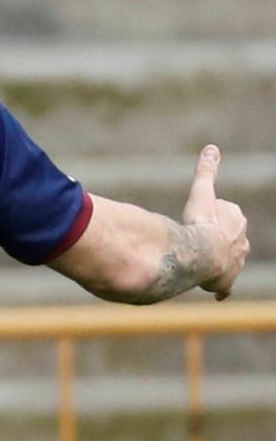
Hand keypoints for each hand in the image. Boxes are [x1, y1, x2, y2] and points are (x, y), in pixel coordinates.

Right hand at [183, 144, 249, 299]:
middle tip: (200, 240)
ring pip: (228, 262)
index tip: (200, 218)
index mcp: (236, 221)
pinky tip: (217, 293)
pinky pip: (223, 287)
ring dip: (218, 264)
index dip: (212, 216)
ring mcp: (234, 264)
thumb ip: (206, 172)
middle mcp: (241, 243)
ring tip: (203, 264)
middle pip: (230, 239)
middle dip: (219, 241)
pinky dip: (220, 289)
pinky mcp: (225, 282)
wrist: (199, 254)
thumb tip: (212, 147)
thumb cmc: (200, 224)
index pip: (227, 214)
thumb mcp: (202, 194)